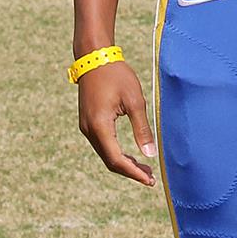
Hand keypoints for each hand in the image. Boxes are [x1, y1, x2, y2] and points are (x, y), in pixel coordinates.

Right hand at [78, 61, 156, 185]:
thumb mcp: (134, 100)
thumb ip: (142, 128)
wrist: (94, 58)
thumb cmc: (116, 75)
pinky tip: (130, 154)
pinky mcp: (88, 122)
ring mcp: (86, 127)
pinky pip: (102, 145)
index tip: (150, 180)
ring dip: (123, 163)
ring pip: (105, 154)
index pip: (116, 159)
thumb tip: (150, 154)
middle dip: (130, 170)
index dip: (133, 172)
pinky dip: (116, 153)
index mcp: (100, 126)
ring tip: (144, 168)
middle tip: (150, 177)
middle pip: (109, 161)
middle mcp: (89, 130)